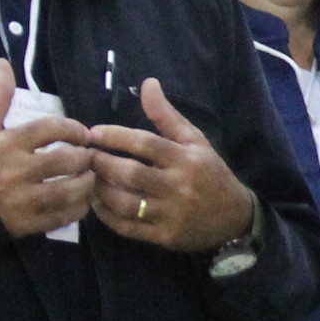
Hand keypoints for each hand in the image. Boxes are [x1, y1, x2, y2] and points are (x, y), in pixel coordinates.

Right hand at [0, 59, 95, 238]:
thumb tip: (5, 63)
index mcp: (4, 144)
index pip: (51, 129)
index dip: (73, 129)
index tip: (81, 134)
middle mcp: (15, 171)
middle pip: (67, 160)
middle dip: (84, 157)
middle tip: (88, 157)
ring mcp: (22, 199)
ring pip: (71, 189)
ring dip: (87, 182)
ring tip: (88, 176)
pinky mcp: (27, 223)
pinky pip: (65, 216)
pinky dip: (80, 207)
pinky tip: (80, 199)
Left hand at [88, 77, 257, 252]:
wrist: (234, 218)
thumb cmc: (210, 174)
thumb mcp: (195, 141)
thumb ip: (167, 116)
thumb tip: (148, 84)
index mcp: (187, 159)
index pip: (145, 143)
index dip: (115, 136)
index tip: (93, 133)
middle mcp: (179, 186)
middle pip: (130, 173)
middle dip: (101, 163)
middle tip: (85, 157)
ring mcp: (171, 214)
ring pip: (124, 202)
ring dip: (99, 190)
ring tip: (89, 179)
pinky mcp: (164, 236)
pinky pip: (126, 226)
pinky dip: (105, 215)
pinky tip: (98, 203)